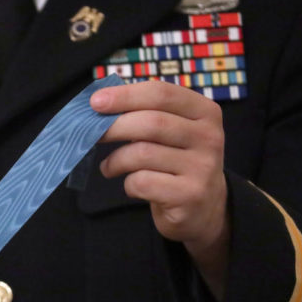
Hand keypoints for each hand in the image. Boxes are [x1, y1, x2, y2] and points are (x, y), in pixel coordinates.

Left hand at [90, 81, 228, 252]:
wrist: (204, 208)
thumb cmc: (176, 162)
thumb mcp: (172, 133)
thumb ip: (146, 114)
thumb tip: (101, 102)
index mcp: (205, 112)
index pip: (162, 93)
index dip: (125, 96)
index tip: (95, 102)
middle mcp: (209, 137)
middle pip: (151, 122)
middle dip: (113, 128)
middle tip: (92, 136)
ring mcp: (202, 167)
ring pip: (142, 153)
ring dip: (115, 161)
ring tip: (109, 167)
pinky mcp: (189, 195)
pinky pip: (142, 182)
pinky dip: (128, 183)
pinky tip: (131, 185)